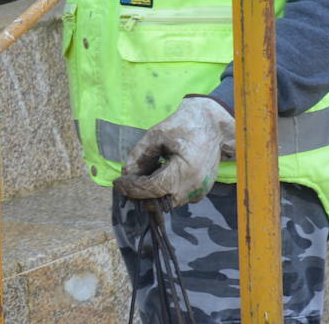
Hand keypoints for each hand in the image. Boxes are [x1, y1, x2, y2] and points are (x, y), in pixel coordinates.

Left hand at [113, 97, 235, 205]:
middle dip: (140, 195)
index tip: (117, 183)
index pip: (152, 188)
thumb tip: (126, 174)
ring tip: (142, 176)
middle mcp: (194, 187)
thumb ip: (139, 156)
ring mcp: (199, 192)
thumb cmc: (183, 126)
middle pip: (160, 202)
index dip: (132, 188)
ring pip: (168, 203)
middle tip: (126, 182)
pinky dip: (163, 192)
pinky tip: (157, 176)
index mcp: (185, 171)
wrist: (211, 125)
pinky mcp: (201, 192)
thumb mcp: (155, 135)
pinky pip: (177, 198)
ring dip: (152, 194)